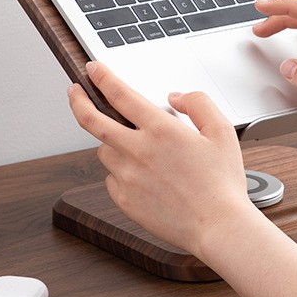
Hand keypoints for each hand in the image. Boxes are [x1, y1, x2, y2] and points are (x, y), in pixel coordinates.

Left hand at [68, 62, 252, 257]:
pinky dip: (121, 172)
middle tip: (74, 91)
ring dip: (112, 143)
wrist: (218, 226)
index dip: (102, 77)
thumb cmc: (222, 183)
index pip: (119, 94)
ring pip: (104, 151)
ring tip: (137, 149)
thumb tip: (175, 97)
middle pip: (91, 120)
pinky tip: (144, 177)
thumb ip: (198, 103)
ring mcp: (127, 177)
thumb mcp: (222, 131)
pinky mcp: (124, 200)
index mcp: (161, 130)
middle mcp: (138, 151)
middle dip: (77, 100)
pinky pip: (112, 179)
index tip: (93, 69)